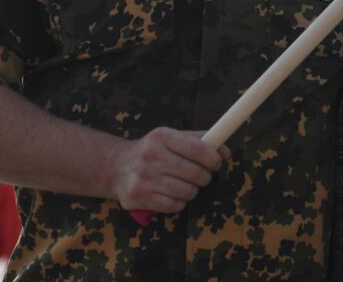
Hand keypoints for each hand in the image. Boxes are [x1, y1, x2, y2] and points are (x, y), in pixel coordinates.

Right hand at [108, 127, 229, 212]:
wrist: (117, 167)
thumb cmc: (152, 151)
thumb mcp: (172, 138)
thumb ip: (200, 141)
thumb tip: (225, 151)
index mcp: (161, 137)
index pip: (197, 148)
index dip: (213, 158)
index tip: (216, 162)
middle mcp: (151, 156)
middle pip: (195, 173)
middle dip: (205, 177)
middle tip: (202, 176)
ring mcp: (144, 179)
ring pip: (187, 192)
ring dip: (192, 191)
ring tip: (183, 184)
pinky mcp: (139, 198)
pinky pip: (175, 206)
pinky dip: (179, 202)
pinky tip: (171, 194)